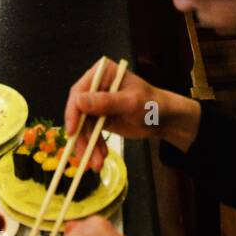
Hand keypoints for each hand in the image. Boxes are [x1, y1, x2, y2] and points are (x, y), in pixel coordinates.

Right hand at [64, 58, 201, 168]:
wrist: (163, 120)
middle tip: (84, 155)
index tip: (72, 131)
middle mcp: (95, 86)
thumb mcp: (130, 103)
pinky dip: (94, 146)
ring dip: (88, 145)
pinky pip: (90, 133)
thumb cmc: (151, 104)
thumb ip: (105, 102)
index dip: (73, 112)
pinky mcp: (99, 118)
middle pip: (77, 112)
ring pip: (83, 127)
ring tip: (97, 162)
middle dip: (81, 135)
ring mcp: (96, 103)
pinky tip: (100, 157)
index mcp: (101, 73)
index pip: (79, 91)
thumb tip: (79, 101)